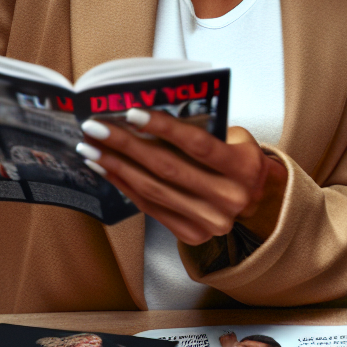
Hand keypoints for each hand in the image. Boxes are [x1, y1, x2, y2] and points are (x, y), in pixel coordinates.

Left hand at [77, 112, 286, 243]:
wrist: (256, 199)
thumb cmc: (236, 159)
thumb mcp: (233, 138)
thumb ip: (200, 128)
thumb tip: (144, 116)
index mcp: (243, 168)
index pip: (197, 144)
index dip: (163, 127)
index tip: (130, 113)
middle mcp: (230, 197)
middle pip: (167, 168)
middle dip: (125, 145)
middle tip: (95, 128)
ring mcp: (211, 220)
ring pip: (154, 189)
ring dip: (116, 166)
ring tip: (90, 148)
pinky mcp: (193, 233)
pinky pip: (150, 207)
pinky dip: (124, 185)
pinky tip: (105, 168)